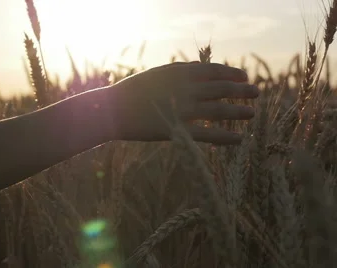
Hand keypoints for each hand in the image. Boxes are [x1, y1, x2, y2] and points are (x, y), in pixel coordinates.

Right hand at [106, 62, 258, 144]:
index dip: (233, 73)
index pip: (215, 71)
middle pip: (223, 88)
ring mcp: (184, 110)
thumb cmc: (133, 90)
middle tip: (256, 93)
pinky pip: (209, 135)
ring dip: (239, 111)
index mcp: (181, 73)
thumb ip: (180, 71)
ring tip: (252, 113)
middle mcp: (187, 89)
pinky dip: (227, 137)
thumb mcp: (158, 73)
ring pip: (220, 110)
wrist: (112, 109)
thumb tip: (200, 68)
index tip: (244, 77)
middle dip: (242, 90)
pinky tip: (240, 139)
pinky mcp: (178, 131)